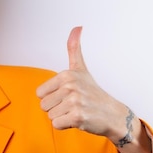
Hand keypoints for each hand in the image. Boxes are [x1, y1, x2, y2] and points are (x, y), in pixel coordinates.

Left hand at [36, 27, 129, 142]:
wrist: (113, 114)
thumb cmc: (93, 92)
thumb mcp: (81, 68)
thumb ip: (74, 48)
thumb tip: (77, 26)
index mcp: (66, 75)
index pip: (39, 94)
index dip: (52, 97)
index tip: (67, 95)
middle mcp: (70, 86)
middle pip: (43, 106)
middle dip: (57, 109)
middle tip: (73, 105)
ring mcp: (75, 101)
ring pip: (50, 116)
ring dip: (62, 117)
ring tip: (76, 111)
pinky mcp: (78, 117)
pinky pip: (57, 125)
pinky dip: (66, 126)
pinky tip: (78, 120)